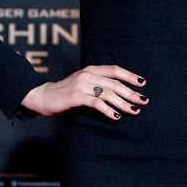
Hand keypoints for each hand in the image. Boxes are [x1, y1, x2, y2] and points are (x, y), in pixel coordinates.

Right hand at [20, 65, 146, 120]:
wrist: (42, 96)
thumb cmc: (66, 92)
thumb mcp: (84, 83)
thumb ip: (99, 84)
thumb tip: (121, 91)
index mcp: (91, 69)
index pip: (115, 70)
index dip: (130, 75)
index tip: (143, 83)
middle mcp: (87, 75)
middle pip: (115, 83)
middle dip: (131, 93)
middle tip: (144, 101)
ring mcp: (81, 85)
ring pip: (108, 94)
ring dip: (123, 103)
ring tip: (134, 111)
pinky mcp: (75, 96)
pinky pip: (96, 103)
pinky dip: (108, 110)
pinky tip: (116, 117)